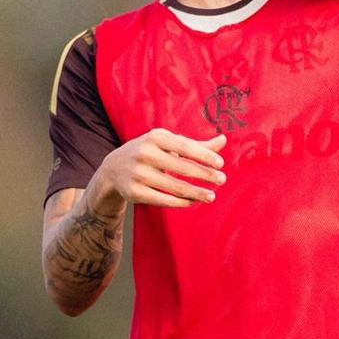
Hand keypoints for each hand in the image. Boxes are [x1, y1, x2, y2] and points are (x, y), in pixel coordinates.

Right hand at [91, 129, 227, 211]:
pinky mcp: (133, 192)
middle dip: (205, 175)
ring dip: (196, 193)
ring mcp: (138, 173)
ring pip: (174, 187)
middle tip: (222, 180)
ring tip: (211, 196)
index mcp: (156, 137)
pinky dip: (180, 202)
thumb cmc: (151, 152)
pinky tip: (193, 202)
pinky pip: (162, 199)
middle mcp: (145, 153)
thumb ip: (196, 145)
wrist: (113, 169)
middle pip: (182, 167)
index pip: (185, 146)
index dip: (204, 155)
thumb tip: (224, 139)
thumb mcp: (169, 144)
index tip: (221, 164)